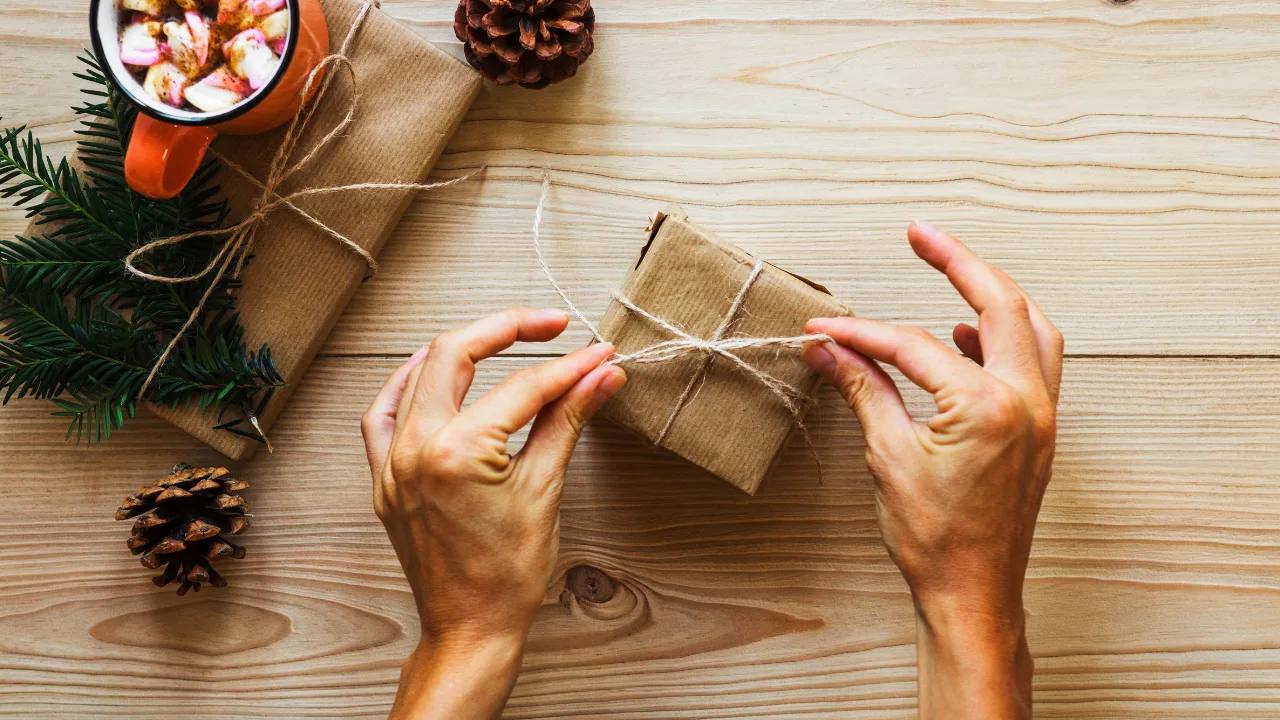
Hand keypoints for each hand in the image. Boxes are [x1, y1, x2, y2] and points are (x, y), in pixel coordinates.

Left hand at [361, 308, 626, 719]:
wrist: (470, 629)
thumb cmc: (509, 574)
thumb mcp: (546, 489)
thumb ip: (568, 420)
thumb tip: (601, 374)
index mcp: (458, 451)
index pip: (523, 386)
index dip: (569, 366)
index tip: (599, 354)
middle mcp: (415, 448)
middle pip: (456, 353)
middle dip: (506, 329)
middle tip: (552, 326)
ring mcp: (392, 463)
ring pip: (417, 374)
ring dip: (461, 349)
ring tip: (502, 337)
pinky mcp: (383, 479)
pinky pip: (382, 414)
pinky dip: (406, 384)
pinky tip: (430, 371)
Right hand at [804, 222, 1061, 718]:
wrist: (973, 593)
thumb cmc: (933, 539)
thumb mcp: (888, 456)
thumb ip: (864, 389)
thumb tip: (829, 348)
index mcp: (987, 406)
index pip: (913, 345)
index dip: (861, 333)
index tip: (824, 328)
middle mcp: (1027, 401)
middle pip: (999, 304)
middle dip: (957, 261)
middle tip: (920, 232)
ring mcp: (1042, 415)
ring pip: (1031, 327)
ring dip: (992, 294)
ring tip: (952, 271)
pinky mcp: (1040, 430)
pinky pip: (1035, 361)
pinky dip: (1006, 335)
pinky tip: (967, 335)